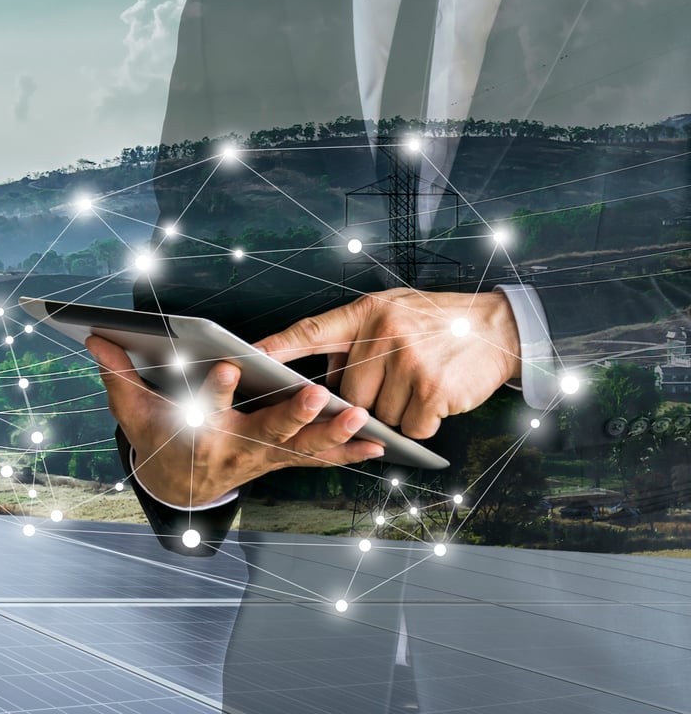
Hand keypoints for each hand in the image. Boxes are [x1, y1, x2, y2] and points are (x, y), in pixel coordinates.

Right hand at [86, 335, 383, 507]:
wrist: (178, 486)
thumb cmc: (157, 439)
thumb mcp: (132, 410)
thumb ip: (118, 373)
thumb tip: (94, 335)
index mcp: (197, 433)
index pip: (202, 409)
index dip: (212, 391)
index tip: (224, 367)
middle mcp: (234, 449)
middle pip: (266, 432)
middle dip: (292, 414)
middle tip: (313, 393)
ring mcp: (263, 458)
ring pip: (301, 448)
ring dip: (331, 433)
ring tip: (360, 417)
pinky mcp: (281, 460)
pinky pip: (318, 461)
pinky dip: (347, 454)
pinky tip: (378, 444)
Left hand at [253, 289, 522, 439]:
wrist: (498, 328)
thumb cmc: (437, 323)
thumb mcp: (391, 313)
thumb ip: (355, 340)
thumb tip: (319, 383)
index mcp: (366, 313)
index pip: (309, 331)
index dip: (275, 348)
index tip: (242, 357)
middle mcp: (382, 334)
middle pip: (346, 394)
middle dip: (364, 401)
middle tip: (393, 383)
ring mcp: (407, 361)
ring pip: (377, 416)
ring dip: (397, 412)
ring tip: (420, 382)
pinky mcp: (431, 389)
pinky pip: (409, 427)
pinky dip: (422, 422)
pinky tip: (437, 396)